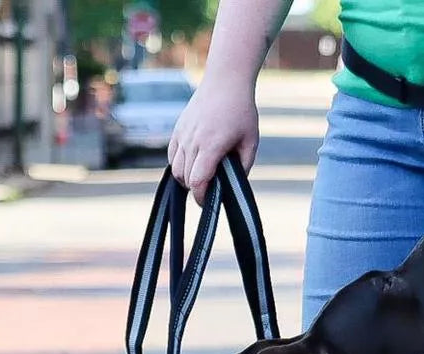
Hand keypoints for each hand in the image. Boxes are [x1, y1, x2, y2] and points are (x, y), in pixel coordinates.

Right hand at [168, 76, 258, 203]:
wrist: (226, 81)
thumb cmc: (242, 111)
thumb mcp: (251, 142)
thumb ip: (243, 167)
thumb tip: (234, 186)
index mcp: (211, 145)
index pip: (197, 181)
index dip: (201, 197)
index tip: (209, 203)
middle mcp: (193, 140)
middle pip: (185, 179)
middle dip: (195, 190)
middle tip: (209, 193)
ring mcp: (183, 134)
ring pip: (176, 169)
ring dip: (186, 180)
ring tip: (201, 180)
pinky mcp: (178, 129)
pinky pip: (172, 156)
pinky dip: (179, 166)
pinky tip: (191, 167)